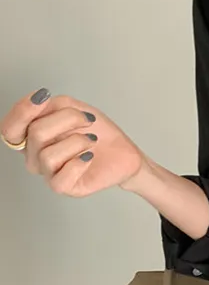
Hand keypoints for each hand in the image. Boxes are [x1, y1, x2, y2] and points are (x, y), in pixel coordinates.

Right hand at [1, 91, 142, 195]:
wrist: (121, 150)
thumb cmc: (94, 130)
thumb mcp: (72, 108)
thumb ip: (51, 105)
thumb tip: (39, 101)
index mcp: (32, 135)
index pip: (10, 128)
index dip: (21, 111)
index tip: (43, 96)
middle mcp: (35, 156)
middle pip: (35, 133)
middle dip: (67, 119)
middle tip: (86, 120)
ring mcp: (48, 173)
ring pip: (48, 155)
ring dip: (78, 141)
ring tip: (90, 140)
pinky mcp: (64, 187)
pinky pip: (61, 177)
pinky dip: (80, 161)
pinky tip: (89, 156)